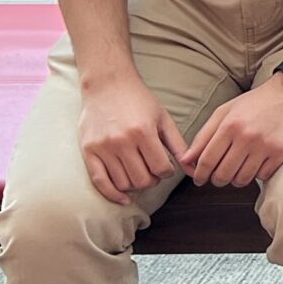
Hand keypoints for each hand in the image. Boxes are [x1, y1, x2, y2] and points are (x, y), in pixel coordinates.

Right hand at [77, 70, 184, 204]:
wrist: (107, 84)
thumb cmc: (139, 100)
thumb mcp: (164, 119)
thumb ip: (179, 145)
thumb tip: (194, 169)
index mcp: (143, 132)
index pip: (161, 169)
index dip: (167, 172)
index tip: (165, 166)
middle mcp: (122, 141)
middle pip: (142, 180)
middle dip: (152, 180)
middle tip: (152, 170)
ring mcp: (103, 147)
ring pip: (124, 184)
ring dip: (135, 185)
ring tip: (139, 173)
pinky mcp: (88, 151)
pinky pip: (100, 182)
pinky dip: (113, 195)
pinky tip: (124, 199)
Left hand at [180, 75, 282, 187]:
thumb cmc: (256, 102)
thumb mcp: (225, 112)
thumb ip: (203, 136)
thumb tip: (185, 160)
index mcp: (229, 125)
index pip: (207, 160)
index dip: (199, 174)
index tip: (199, 179)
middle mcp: (247, 136)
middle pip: (223, 174)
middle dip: (217, 179)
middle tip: (218, 176)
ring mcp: (265, 145)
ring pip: (242, 179)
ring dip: (236, 179)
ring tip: (237, 170)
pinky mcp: (281, 152)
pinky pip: (262, 176)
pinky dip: (257, 174)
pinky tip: (257, 164)